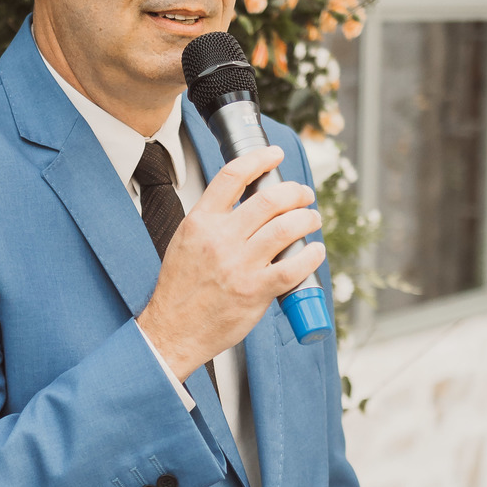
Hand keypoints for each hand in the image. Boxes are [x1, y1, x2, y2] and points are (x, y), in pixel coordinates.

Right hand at [137, 146, 324, 379]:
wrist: (172, 330)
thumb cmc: (179, 290)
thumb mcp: (185, 243)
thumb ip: (212, 222)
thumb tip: (246, 206)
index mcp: (200, 222)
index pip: (233, 176)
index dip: (260, 159)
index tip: (276, 155)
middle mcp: (220, 239)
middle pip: (269, 199)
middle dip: (295, 192)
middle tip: (303, 195)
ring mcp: (239, 265)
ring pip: (286, 228)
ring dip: (307, 219)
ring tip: (312, 219)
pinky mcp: (255, 290)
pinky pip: (294, 266)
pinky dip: (311, 255)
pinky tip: (315, 251)